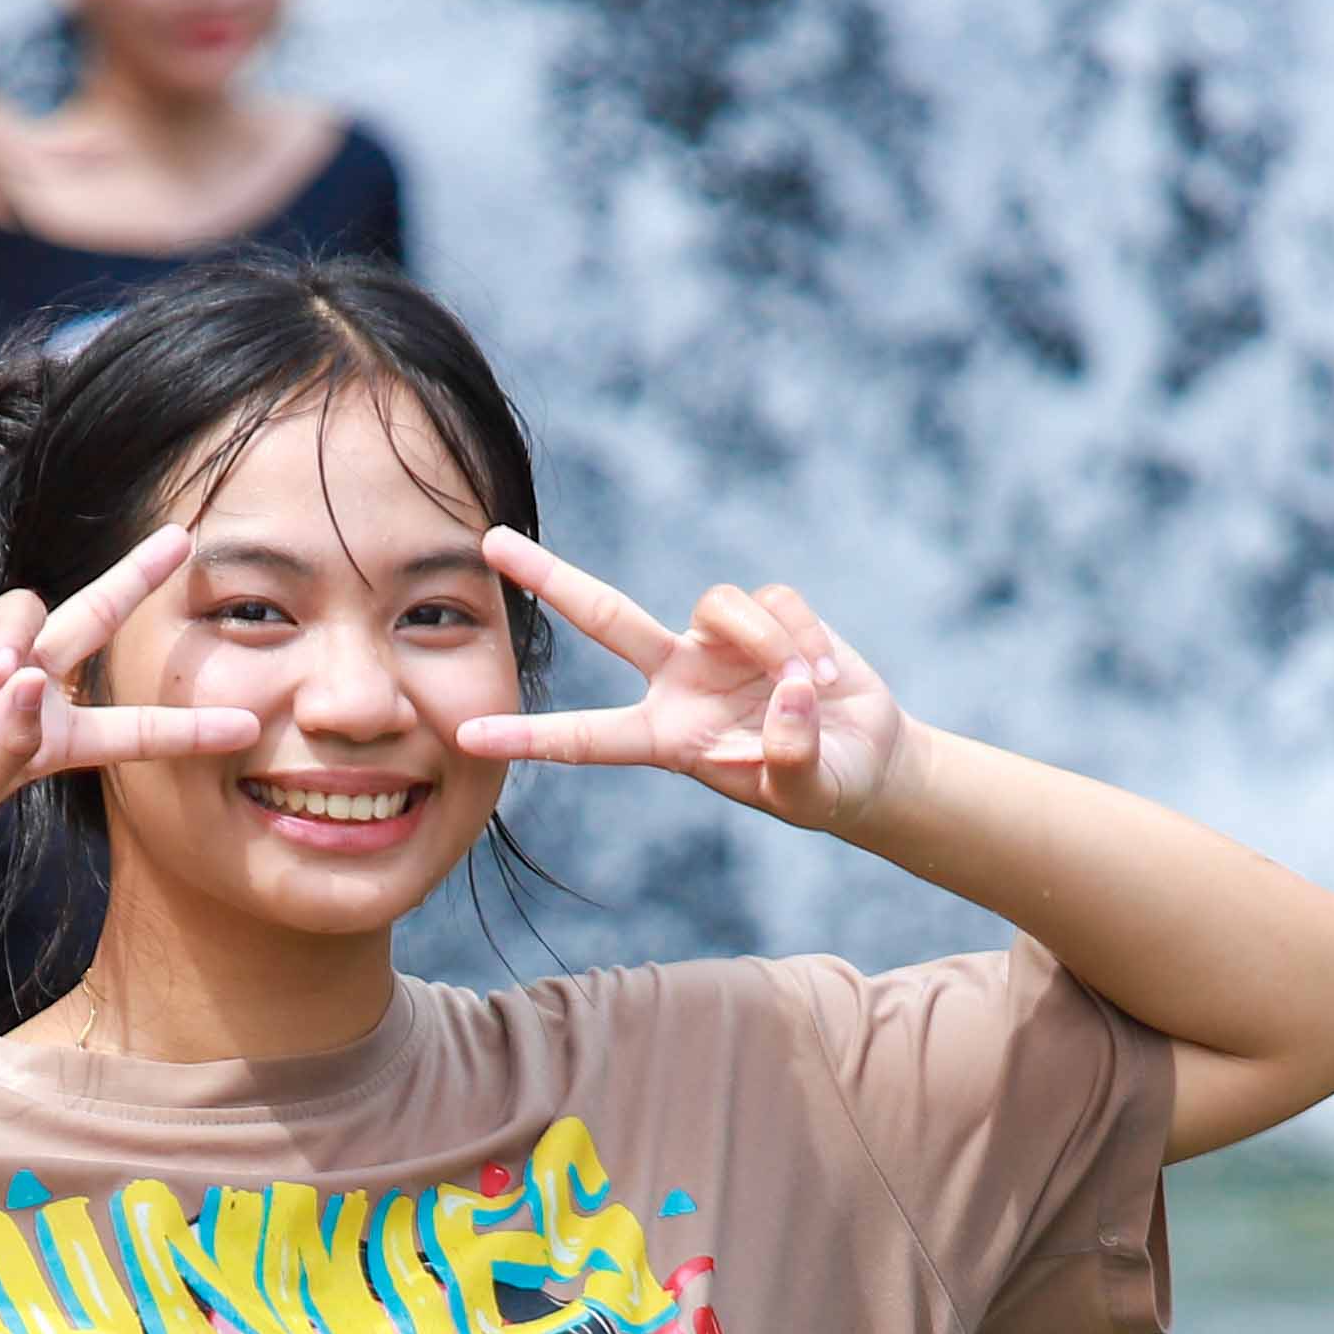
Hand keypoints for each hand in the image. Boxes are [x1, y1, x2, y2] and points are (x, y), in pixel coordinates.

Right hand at [0, 530, 259, 871]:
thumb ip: (8, 746)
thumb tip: (37, 679)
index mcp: (48, 742)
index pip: (130, 731)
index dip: (186, 728)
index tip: (247, 726)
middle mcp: (24, 690)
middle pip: (93, 622)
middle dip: (135, 578)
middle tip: (182, 539)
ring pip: (25, 610)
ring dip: (12, 642)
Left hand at [457, 531, 913, 835]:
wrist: (867, 759)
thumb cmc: (823, 786)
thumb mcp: (806, 791)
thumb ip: (791, 755)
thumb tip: (787, 694)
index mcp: (667, 737)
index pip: (586, 738)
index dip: (529, 737)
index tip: (466, 733)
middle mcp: (678, 679)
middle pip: (605, 617)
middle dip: (550, 578)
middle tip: (489, 542)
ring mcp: (718, 642)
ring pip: (720, 605)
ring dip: (771, 643)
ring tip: (809, 690)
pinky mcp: (766, 613)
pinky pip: (775, 602)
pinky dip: (806, 637)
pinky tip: (825, 675)